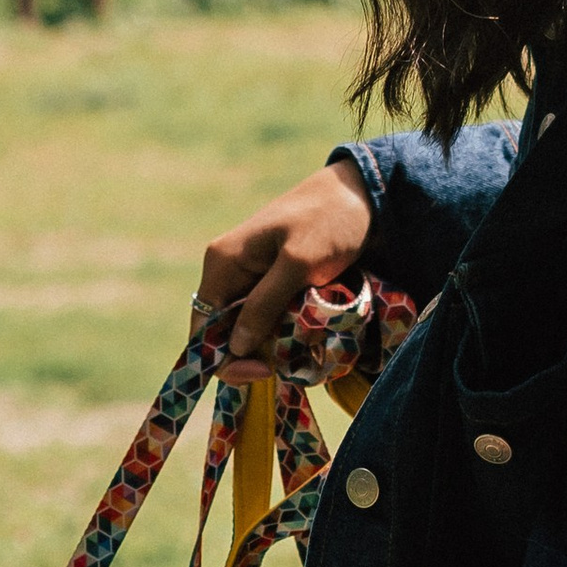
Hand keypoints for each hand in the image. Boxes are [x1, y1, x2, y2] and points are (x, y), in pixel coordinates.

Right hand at [200, 159, 371, 380]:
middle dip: (250, 355)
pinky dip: (282, 333)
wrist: (362, 194)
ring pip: (247, 329)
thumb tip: (236, 346)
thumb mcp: (299, 262)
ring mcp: (250, 278)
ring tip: (300, 350)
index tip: (262, 372)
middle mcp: (230, 272)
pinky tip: (304, 336)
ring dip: (269, 346)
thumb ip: (265, 303)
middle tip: (285, 366)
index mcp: (223, 263)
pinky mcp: (272, 282)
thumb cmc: (330, 220)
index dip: (224, 358)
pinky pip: (266, 318)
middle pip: (224, 332)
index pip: (204, 327)